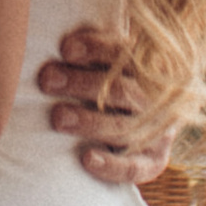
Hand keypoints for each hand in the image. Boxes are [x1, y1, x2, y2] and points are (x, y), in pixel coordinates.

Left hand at [38, 21, 166, 187]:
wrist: (152, 125)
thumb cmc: (113, 84)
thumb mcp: (110, 63)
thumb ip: (91, 50)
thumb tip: (57, 38)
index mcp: (148, 66)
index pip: (124, 53)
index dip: (95, 48)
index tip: (65, 48)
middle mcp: (157, 98)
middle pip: (122, 90)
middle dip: (82, 84)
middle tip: (47, 80)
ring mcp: (158, 131)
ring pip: (124, 127)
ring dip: (90, 122)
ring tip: (58, 117)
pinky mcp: (153, 162)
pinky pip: (134, 167)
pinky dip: (110, 165)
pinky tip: (86, 158)